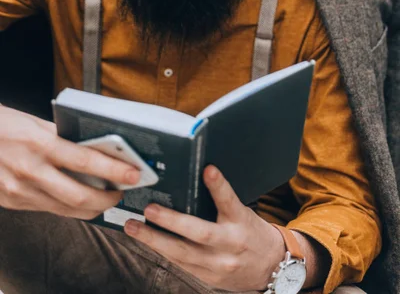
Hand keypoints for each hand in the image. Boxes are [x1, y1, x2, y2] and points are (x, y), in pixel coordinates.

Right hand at [0, 106, 139, 218]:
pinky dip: (68, 207)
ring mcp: (19, 192)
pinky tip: (78, 199)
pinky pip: (48, 210)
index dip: (114, 170)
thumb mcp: (35, 123)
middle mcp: (30, 171)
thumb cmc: (3, 125)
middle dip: (107, 198)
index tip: (133, 174)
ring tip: (105, 197)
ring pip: (66, 210)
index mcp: (39, 144)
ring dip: (91, 207)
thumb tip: (94, 148)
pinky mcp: (12, 203)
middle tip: (121, 191)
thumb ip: (63, 138)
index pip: (85, 161)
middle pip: (79, 197)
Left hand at [124, 166, 284, 291]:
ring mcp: (218, 264)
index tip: (208, 169)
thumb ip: (222, 200)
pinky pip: (181, 264)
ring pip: (182, 253)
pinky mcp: (208, 278)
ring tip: (133, 227)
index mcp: (241, 221)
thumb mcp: (243, 212)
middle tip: (149, 209)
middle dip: (171, 221)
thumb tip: (199, 175)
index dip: (219, 186)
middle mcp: (231, 244)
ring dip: (154, 240)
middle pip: (200, 233)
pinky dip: (162, 251)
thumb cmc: (252, 233)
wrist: (270, 268)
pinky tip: (146, 241)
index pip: (230, 200)